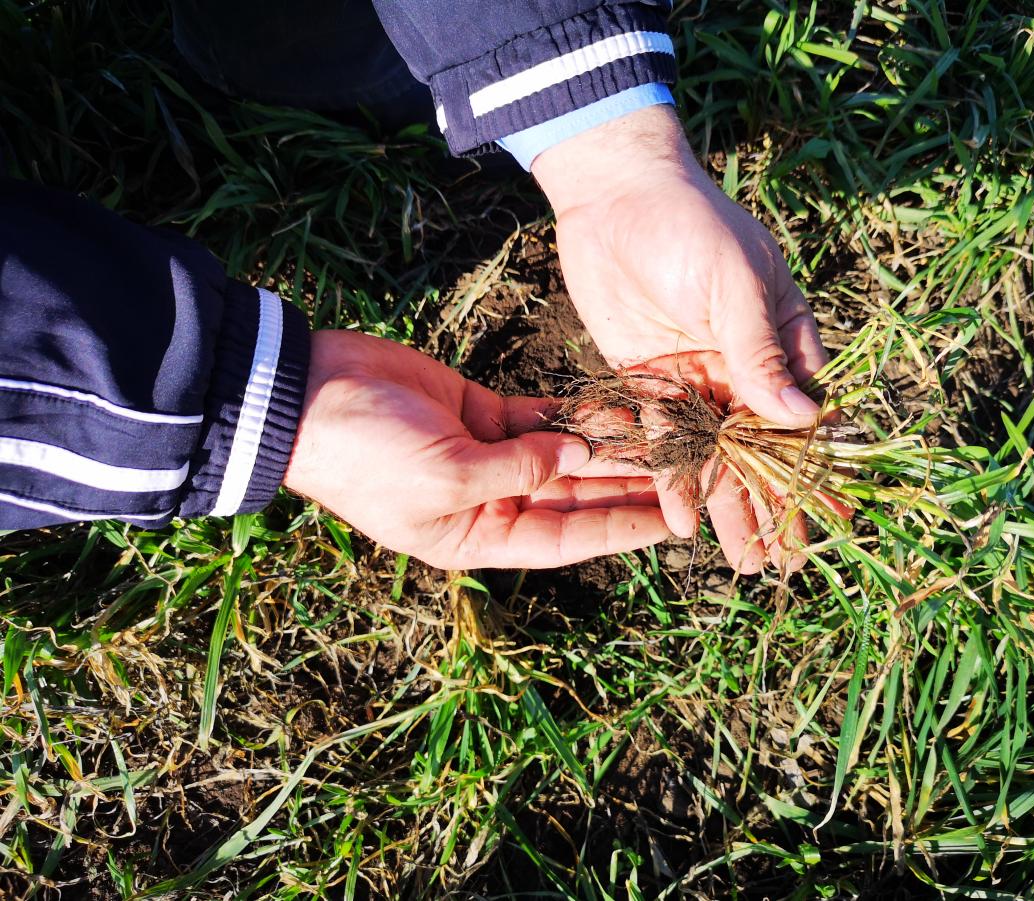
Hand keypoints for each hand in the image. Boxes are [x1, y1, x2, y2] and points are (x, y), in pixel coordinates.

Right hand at [283, 331, 670, 568]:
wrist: (309, 393)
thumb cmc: (365, 454)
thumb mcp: (446, 477)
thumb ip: (520, 468)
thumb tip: (579, 457)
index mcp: (477, 537)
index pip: (567, 540)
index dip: (621, 530)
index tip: (673, 523)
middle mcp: (490, 502)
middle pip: (574, 499)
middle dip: (627, 488)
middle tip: (687, 476)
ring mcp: (488, 455)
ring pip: (564, 457)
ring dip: (608, 448)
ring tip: (664, 439)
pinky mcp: (481, 412)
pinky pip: (540, 418)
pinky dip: (574, 415)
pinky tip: (617, 409)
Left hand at [532, 106, 830, 571]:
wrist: (614, 195)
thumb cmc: (690, 224)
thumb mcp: (735, 283)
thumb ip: (761, 352)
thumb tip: (802, 417)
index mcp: (781, 341)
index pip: (807, 417)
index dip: (818, 471)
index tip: (833, 521)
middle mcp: (742, 368)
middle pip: (762, 450)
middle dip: (773, 505)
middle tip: (783, 562)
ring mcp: (696, 378)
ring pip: (716, 455)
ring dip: (728, 505)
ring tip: (741, 560)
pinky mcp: (647, 381)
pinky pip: (663, 438)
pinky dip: (672, 476)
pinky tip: (682, 519)